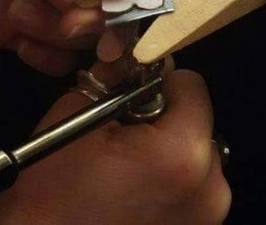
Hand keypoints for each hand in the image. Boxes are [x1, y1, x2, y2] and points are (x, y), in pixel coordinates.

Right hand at [0, 65, 230, 223]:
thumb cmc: (54, 196)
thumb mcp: (73, 117)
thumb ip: (110, 78)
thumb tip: (129, 57)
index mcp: (184, 154)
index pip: (192, 85)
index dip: (159, 82)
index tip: (132, 95)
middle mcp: (212, 188)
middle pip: (197, 123)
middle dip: (164, 119)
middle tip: (122, 136)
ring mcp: (209, 218)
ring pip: (196, 157)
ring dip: (168, 152)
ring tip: (126, 170)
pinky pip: (192, 190)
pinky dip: (170, 183)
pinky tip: (135, 194)